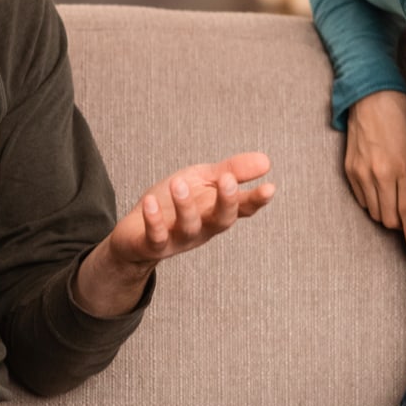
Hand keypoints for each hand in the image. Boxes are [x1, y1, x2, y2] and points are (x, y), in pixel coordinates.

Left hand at [74, 152, 274, 316]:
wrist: (135, 234)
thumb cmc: (172, 204)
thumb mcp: (202, 180)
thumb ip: (232, 171)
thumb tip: (266, 161)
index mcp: (217, 211)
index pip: (242, 207)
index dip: (256, 200)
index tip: (270, 187)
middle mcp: (203, 227)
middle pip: (222, 220)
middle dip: (226, 201)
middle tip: (227, 179)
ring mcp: (179, 238)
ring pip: (189, 227)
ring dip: (185, 206)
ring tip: (178, 184)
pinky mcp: (153, 244)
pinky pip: (156, 236)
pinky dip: (154, 220)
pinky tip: (150, 202)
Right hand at [346, 90, 405, 260]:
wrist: (371, 96)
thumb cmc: (403, 116)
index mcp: (403, 168)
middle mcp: (380, 174)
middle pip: (390, 219)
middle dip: (401, 225)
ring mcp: (362, 173)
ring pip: (375, 212)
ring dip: (387, 214)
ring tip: (395, 200)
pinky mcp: (349, 170)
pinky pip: (362, 199)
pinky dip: (373, 201)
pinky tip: (381, 188)